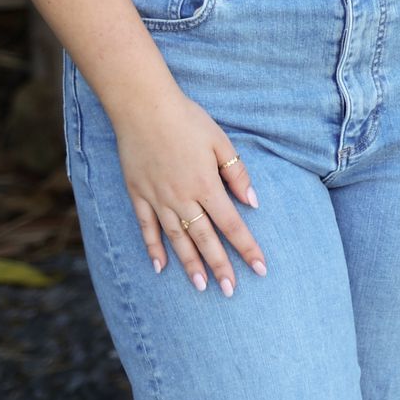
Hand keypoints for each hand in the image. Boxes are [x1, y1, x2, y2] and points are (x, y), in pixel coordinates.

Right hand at [109, 81, 266, 295]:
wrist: (143, 107)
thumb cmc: (186, 120)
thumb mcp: (220, 142)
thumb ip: (237, 173)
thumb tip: (252, 201)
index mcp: (206, 185)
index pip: (232, 225)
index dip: (247, 248)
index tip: (260, 269)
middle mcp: (183, 198)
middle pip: (206, 239)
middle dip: (220, 267)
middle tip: (230, 291)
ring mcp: (158, 199)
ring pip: (177, 239)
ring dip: (190, 265)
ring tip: (201, 286)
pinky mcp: (138, 195)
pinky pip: (147, 227)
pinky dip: (153, 248)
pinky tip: (159, 266)